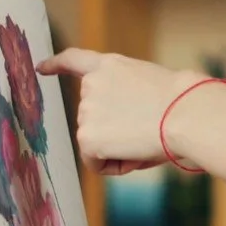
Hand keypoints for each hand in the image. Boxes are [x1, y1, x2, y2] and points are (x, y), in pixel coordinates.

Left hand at [38, 49, 208, 174]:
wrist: (185, 114)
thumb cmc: (183, 104)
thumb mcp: (150, 86)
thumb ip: (126, 98)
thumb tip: (118, 132)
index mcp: (110, 65)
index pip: (76, 60)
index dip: (56, 65)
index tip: (40, 68)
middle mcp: (92, 84)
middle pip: (94, 119)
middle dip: (115, 130)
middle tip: (147, 129)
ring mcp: (86, 110)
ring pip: (98, 142)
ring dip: (119, 147)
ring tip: (146, 137)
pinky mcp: (87, 137)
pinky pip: (96, 163)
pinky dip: (114, 165)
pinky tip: (134, 151)